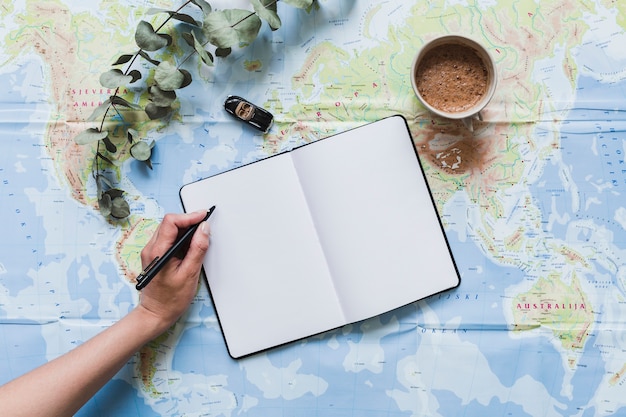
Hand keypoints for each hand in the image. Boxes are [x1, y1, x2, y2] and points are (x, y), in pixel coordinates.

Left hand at [137, 211, 210, 330]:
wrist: (156, 314)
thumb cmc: (171, 299)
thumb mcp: (189, 274)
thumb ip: (197, 249)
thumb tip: (204, 230)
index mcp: (157, 252)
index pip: (171, 222)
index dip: (189, 216)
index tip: (203, 216)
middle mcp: (151, 249)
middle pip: (169, 223)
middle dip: (188, 221)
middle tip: (205, 225)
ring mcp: (152, 252)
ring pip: (168, 229)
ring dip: (185, 229)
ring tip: (200, 235)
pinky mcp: (155, 256)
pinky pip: (168, 239)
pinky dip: (181, 237)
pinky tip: (191, 245)